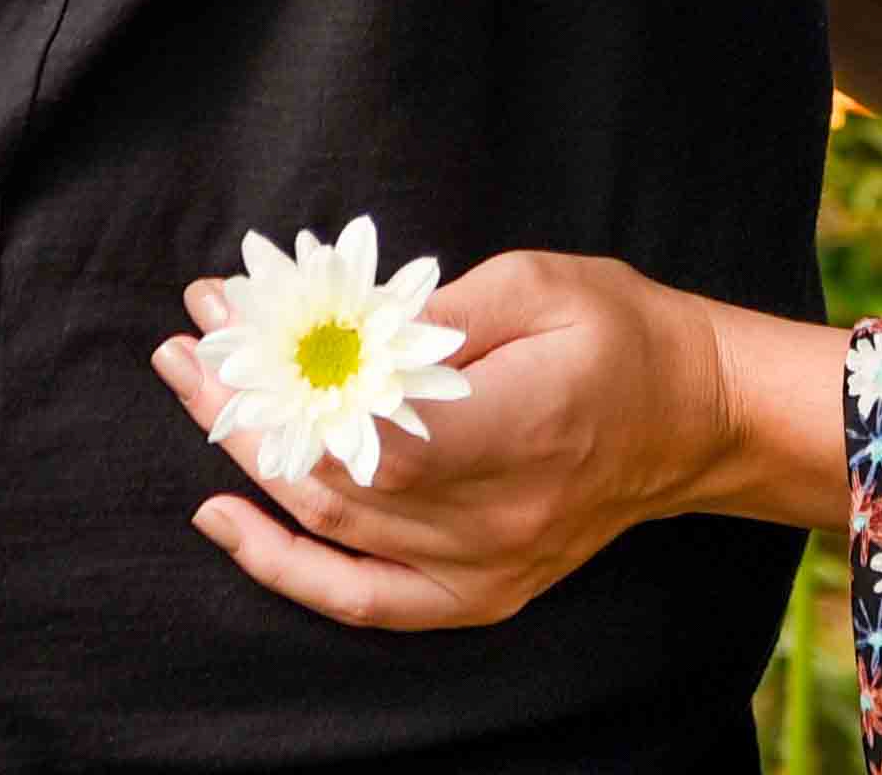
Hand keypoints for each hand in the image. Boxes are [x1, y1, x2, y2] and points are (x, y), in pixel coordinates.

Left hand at [148, 248, 743, 629]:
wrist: (693, 420)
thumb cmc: (620, 332)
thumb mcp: (540, 283)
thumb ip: (439, 311)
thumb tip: (340, 329)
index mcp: (525, 427)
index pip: (381, 438)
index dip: (289, 387)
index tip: (231, 322)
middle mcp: (500, 517)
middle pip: (337, 482)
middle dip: (244, 410)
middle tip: (188, 346)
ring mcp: (486, 568)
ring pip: (334, 534)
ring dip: (247, 465)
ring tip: (195, 393)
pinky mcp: (477, 594)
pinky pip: (362, 599)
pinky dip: (286, 568)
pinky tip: (225, 519)